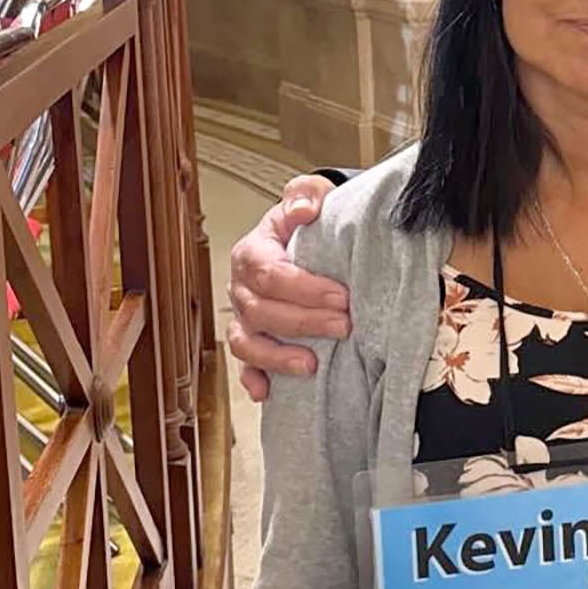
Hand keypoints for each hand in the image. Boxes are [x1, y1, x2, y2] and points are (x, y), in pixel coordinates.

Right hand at [226, 174, 347, 400]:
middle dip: (303, 322)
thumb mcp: (310, 198)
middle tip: (345, 325)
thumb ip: (306, 196)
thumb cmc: (310, 223)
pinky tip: (267, 392)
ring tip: (311, 364)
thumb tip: (303, 209)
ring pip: (246, 342)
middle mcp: (242, 287)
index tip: (340, 295)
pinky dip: (254, 379)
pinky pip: (245, 365)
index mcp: (253, 252)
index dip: (303, 288)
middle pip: (260, 310)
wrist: (312, 242)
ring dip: (276, 356)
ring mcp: (246, 317)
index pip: (268, 272)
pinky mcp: (254, 341)